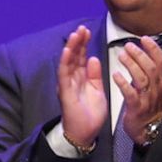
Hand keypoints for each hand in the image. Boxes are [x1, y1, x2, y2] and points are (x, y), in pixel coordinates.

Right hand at [56, 24, 105, 149]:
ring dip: (71, 48)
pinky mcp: (65, 92)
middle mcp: (72, 79)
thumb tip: (94, 58)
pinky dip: (65, 62)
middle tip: (81, 28)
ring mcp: (67, 85)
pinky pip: (64, 75)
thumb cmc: (90, 114)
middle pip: (74, 57)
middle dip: (77, 42)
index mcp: (81, 78)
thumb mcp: (97, 90)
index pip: (81, 58)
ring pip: (68, 62)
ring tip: (75, 34)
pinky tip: (68, 51)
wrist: (85, 133)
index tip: (86, 31)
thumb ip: (95, 75)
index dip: (84, 44)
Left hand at [114, 37, 161, 143]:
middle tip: (128, 46)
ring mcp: (148, 99)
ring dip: (131, 65)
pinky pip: (131, 94)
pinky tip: (116, 75)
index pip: (161, 62)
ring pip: (142, 78)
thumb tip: (144, 56)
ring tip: (121, 56)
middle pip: (150, 67)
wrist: (151, 132)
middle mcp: (157, 89)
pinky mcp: (137, 108)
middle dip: (140, 54)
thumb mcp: (156, 89)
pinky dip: (123, 83)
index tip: (144, 39)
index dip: (153, 49)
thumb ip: (151, 75)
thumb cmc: (150, 108)